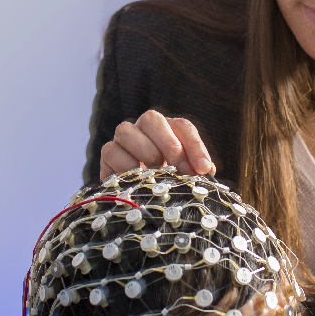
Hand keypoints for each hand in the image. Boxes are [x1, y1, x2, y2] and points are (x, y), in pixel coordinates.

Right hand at [99, 110, 215, 178]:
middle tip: (180, 171)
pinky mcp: (108, 154)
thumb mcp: (184, 176)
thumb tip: (206, 171)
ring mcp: (123, 139)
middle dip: (169, 145)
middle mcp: (144, 128)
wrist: (137, 196)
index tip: (204, 169)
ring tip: (157, 174)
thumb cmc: (166, 183)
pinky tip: (137, 180)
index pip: (182, 127)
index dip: (195, 146)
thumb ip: (195, 171)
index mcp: (168, 129)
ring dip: (145, 152)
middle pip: (151, 119)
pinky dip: (126, 166)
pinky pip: (111, 151)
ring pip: (126, 130)